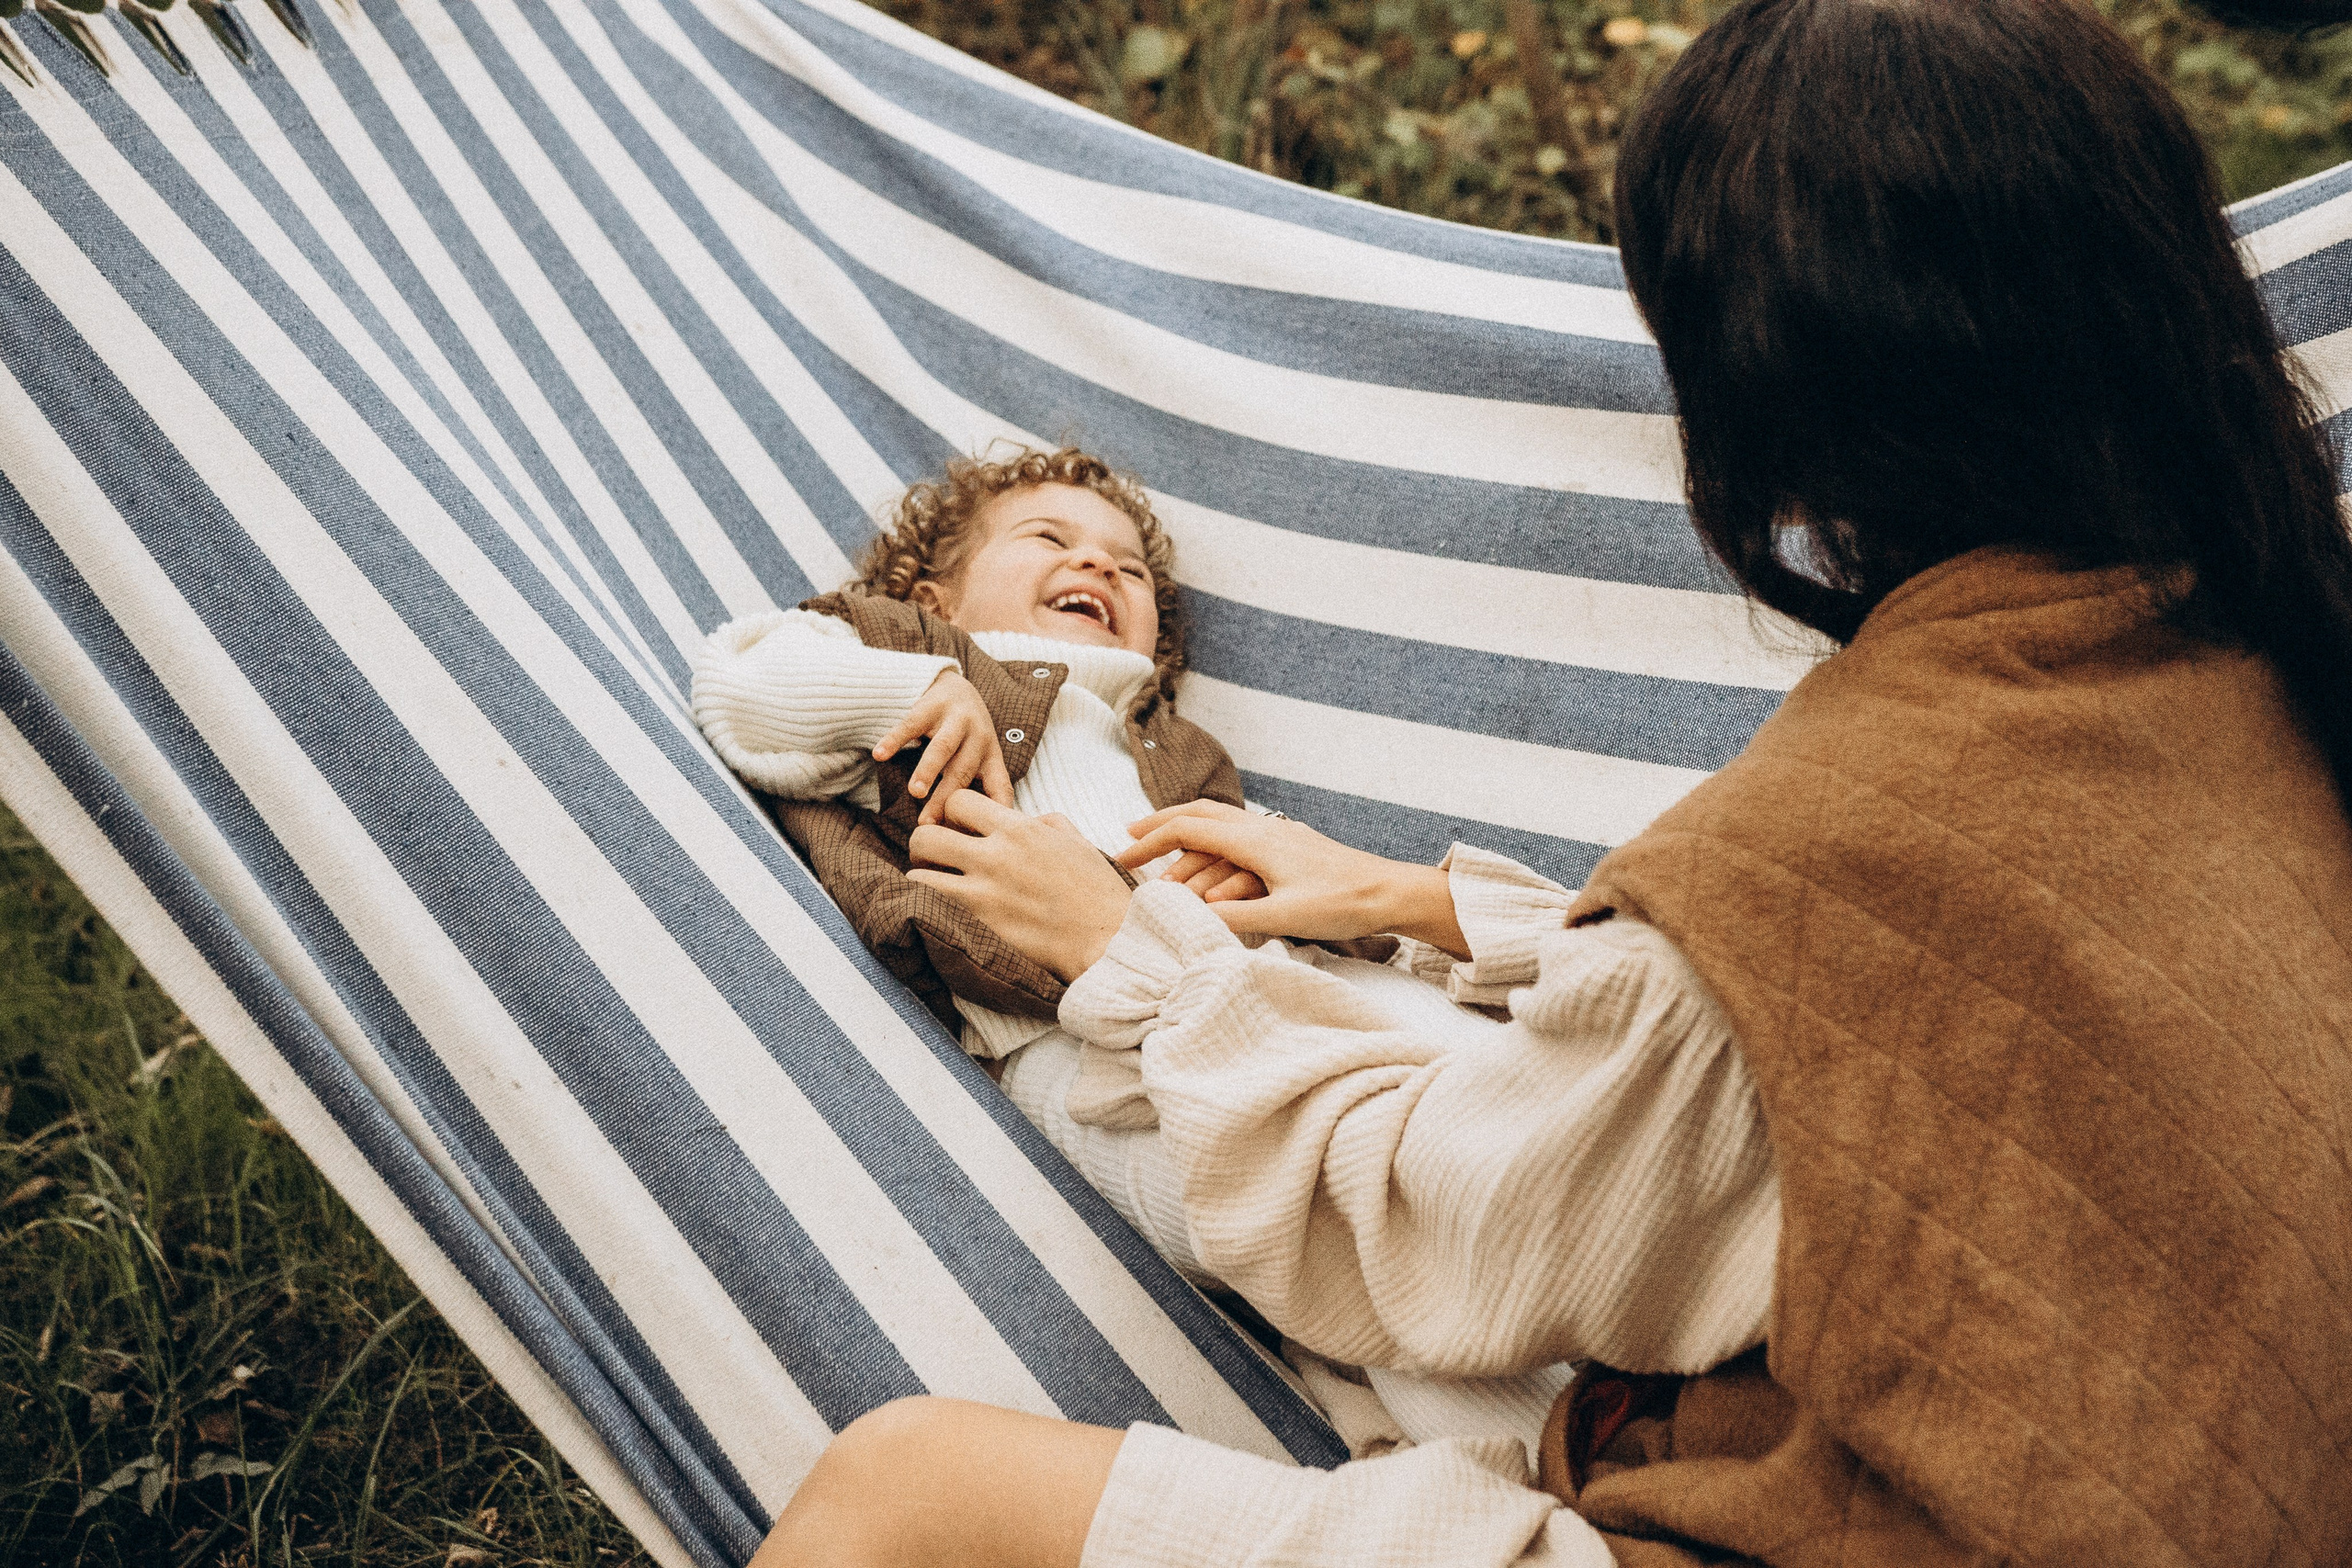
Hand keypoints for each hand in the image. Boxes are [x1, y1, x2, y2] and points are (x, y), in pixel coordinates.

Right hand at [873, 668, 1015, 825]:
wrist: (954, 685)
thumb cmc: (966, 736)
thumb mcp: (981, 759)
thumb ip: (979, 790)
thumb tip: (970, 838)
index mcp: (991, 755)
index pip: (999, 785)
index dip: (993, 809)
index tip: (981, 835)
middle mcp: (978, 736)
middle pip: (962, 772)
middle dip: (945, 799)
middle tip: (928, 824)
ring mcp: (955, 718)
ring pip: (943, 747)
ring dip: (928, 770)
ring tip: (914, 791)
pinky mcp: (930, 704)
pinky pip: (910, 723)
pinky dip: (894, 739)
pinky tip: (879, 755)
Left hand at [906, 792, 1132, 981]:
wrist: (1105, 938)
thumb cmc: (1096, 891)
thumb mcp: (1075, 840)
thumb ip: (1045, 822)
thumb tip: (1026, 819)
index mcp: (1019, 829)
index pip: (957, 801)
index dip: (953, 813)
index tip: (959, 827)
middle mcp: (994, 855)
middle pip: (926, 835)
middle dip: (926, 843)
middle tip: (936, 856)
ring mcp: (982, 891)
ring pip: (919, 873)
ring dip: (922, 876)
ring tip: (935, 883)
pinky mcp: (978, 924)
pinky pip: (931, 905)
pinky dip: (928, 904)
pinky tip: (937, 907)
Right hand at [1118, 802, 1467, 955]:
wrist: (1391, 892)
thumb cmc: (1343, 904)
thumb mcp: (1285, 917)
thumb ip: (1234, 918)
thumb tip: (1188, 918)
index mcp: (1255, 840)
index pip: (1188, 829)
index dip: (1150, 841)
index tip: (1120, 856)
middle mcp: (1263, 829)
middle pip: (1199, 813)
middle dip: (1160, 824)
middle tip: (1128, 837)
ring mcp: (1277, 834)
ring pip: (1220, 822)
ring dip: (1185, 832)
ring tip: (1160, 847)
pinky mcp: (1289, 845)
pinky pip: (1239, 834)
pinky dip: (1211, 840)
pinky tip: (1208, 852)